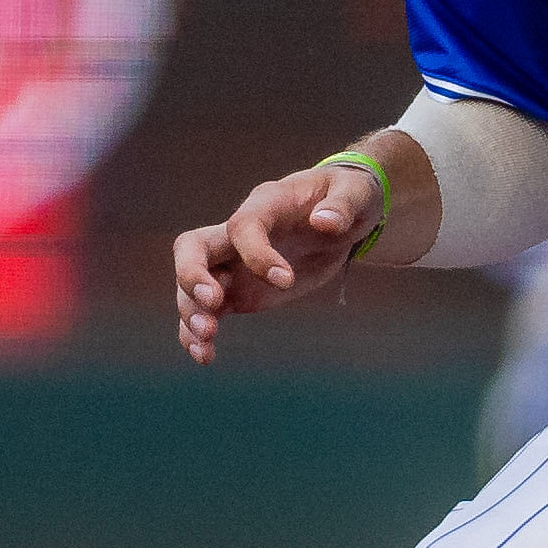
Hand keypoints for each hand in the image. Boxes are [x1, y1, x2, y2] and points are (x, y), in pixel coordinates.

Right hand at [172, 158, 383, 364]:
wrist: (339, 214)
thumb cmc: (347, 195)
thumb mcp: (356, 192)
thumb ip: (342, 205)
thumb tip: (325, 221)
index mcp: (266, 204)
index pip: (243, 225)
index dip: (256, 252)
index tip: (285, 281)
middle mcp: (238, 233)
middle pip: (192, 247)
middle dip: (193, 276)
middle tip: (212, 304)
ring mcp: (233, 263)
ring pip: (191, 285)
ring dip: (192, 313)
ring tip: (206, 345)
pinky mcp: (237, 290)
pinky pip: (206, 310)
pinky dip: (198, 332)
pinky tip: (204, 355)